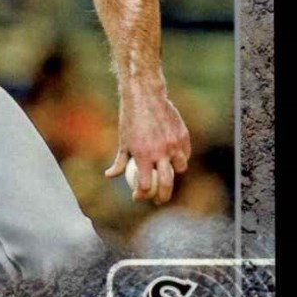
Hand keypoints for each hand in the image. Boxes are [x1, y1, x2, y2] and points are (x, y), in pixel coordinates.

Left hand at [105, 89, 190, 204]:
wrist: (146, 96)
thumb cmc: (131, 120)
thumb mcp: (123, 141)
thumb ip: (119, 162)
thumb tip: (110, 176)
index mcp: (143, 155)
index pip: (145, 184)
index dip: (141, 194)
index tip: (137, 196)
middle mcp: (161, 152)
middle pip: (166, 183)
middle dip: (163, 196)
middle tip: (158, 200)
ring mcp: (174, 144)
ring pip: (181, 168)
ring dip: (174, 174)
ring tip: (167, 174)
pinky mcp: (183, 136)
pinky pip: (185, 153)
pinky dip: (181, 158)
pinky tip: (173, 157)